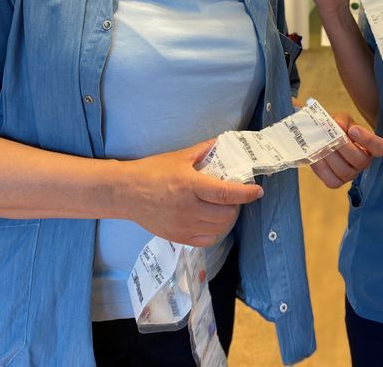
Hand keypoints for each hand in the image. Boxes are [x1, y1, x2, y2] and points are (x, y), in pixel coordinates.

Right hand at [121, 140, 262, 247]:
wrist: (125, 193)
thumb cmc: (151, 171)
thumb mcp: (178, 157)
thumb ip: (203, 150)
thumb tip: (222, 143)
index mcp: (190, 185)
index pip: (226, 193)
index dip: (246, 193)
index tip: (258, 191)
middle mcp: (188, 208)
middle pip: (226, 214)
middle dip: (236, 205)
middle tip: (235, 197)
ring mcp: (183, 226)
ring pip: (219, 228)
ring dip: (227, 218)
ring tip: (223, 208)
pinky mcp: (177, 237)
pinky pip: (206, 240)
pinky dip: (214, 231)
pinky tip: (211, 220)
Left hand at [310, 113, 382, 188]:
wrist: (322, 138)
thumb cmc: (337, 128)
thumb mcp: (341, 120)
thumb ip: (341, 120)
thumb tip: (339, 125)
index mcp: (370, 146)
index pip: (379, 147)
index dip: (368, 140)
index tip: (353, 130)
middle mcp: (363, 162)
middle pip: (360, 160)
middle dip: (344, 148)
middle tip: (332, 138)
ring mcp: (350, 174)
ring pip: (345, 171)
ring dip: (332, 157)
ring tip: (322, 146)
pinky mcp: (336, 182)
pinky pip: (332, 181)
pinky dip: (322, 169)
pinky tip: (317, 157)